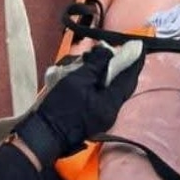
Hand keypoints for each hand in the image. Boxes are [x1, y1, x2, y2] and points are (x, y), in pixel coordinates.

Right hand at [13, 42, 144, 167]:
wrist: (42, 133)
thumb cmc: (59, 107)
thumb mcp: (78, 79)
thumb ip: (96, 64)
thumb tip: (108, 51)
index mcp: (111, 104)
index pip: (128, 79)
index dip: (133, 62)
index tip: (138, 46)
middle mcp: (110, 112)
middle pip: (118, 84)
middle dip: (114, 65)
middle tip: (106, 51)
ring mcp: (99, 117)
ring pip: (106, 89)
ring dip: (100, 73)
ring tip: (87, 61)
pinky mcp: (88, 118)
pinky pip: (97, 96)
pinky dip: (92, 83)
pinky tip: (80, 74)